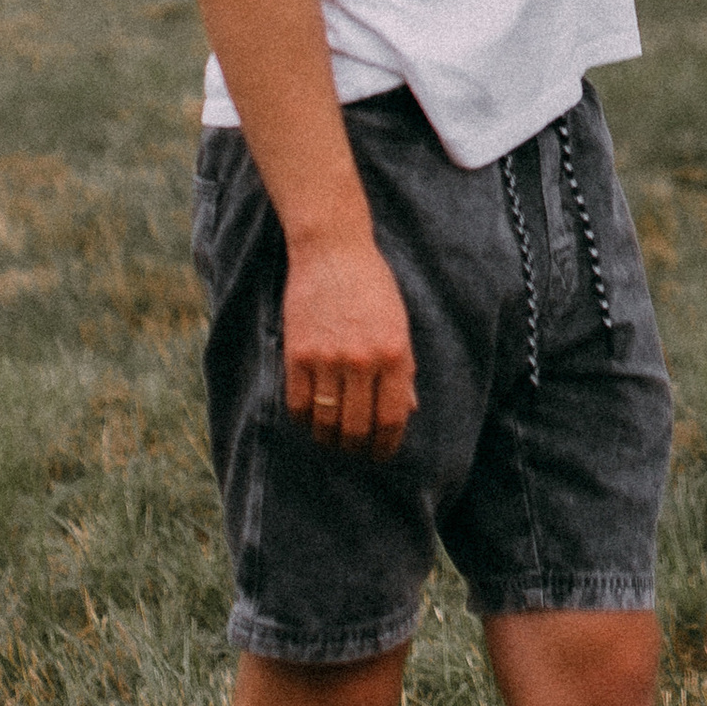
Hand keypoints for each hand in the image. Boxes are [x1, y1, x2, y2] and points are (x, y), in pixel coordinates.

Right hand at [284, 230, 418, 451]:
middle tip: (355, 451)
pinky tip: (310, 419)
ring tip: (332, 440)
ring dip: (329, 439)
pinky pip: (299, 403)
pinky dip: (304, 419)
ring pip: (326, 421)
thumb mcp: (399, 325)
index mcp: (395, 353)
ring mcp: (328, 358)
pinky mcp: (298, 353)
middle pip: (357, 426)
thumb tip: (408, 410)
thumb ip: (404, 369)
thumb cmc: (372, 286)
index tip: (381, 454)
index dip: (385, 445)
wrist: (332, 251)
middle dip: (357, 447)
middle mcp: (363, 360)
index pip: (391, 418)